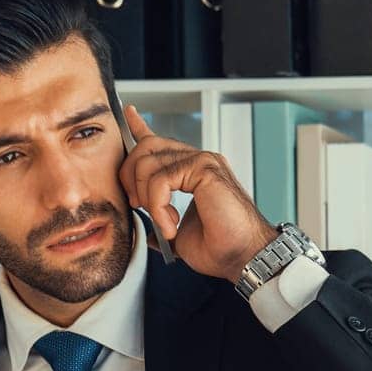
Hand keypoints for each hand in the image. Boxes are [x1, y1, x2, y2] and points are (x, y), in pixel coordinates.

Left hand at [118, 103, 278, 282]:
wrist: (242, 257)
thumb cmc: (219, 248)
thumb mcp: (178, 234)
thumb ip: (162, 224)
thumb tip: (148, 234)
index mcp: (192, 172)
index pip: (161, 142)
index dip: (141, 128)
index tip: (129, 113)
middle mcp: (198, 162)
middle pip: (146, 147)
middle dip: (130, 177)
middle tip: (140, 207)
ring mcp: (203, 162)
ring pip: (149, 163)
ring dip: (148, 199)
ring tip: (165, 224)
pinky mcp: (205, 168)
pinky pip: (162, 179)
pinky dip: (158, 207)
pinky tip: (170, 225)